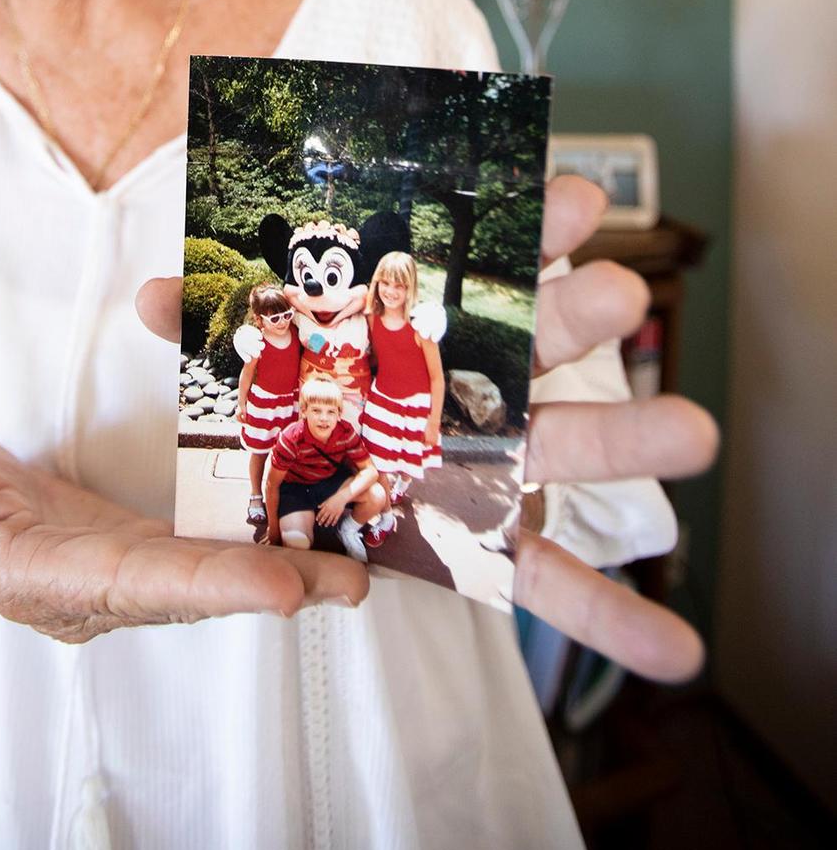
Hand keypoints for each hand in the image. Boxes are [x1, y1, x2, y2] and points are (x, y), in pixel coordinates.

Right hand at [0, 422, 363, 643]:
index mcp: (58, 578)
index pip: (140, 584)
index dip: (209, 587)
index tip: (278, 589)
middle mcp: (110, 589)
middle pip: (200, 590)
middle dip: (275, 587)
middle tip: (351, 583)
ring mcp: (139, 575)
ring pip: (222, 574)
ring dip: (292, 573)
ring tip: (365, 566)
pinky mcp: (157, 553)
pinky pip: (219, 553)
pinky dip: (272, 546)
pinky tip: (329, 534)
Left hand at [140, 213, 719, 685]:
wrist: (302, 484)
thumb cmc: (300, 398)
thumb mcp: (251, 364)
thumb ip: (218, 333)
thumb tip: (151, 300)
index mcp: (428, 323)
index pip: (489, 263)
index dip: (532, 227)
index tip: (571, 197)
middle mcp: (479, 379)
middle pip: (542, 342)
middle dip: (582, 311)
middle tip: (619, 291)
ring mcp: (500, 459)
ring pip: (572, 443)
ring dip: (637, 437)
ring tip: (697, 433)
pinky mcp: (495, 539)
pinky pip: (555, 579)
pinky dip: (615, 616)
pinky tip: (679, 652)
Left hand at [314, 490, 348, 527]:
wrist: (341, 497)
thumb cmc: (334, 498)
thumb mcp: (327, 500)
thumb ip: (322, 504)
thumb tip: (318, 507)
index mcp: (326, 506)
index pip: (321, 512)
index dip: (318, 516)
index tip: (317, 520)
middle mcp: (330, 510)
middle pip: (324, 517)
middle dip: (321, 521)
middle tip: (319, 524)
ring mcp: (334, 512)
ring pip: (330, 519)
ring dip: (327, 523)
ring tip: (325, 525)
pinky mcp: (339, 513)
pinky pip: (336, 519)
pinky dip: (334, 522)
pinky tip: (332, 524)